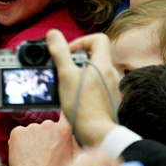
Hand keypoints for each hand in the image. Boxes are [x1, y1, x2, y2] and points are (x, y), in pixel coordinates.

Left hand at [8, 113, 77, 165]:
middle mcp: (48, 125)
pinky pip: (20, 134)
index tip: (59, 119)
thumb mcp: (73, 158)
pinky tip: (25, 154)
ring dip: (32, 139)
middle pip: (46, 126)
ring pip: (32, 130)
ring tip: (34, 155)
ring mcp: (31, 127)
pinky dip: (20, 141)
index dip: (60, 117)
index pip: (64, 114)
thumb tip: (75, 133)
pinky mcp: (17, 132)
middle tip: (45, 151)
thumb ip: (74, 141)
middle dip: (45, 135)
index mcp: (64, 130)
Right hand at [46, 30, 121, 145]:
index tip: (69, 52)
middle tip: (64, 68)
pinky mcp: (109, 98)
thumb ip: (60, 53)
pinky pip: (98, 84)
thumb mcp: (66, 75)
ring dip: (81, 72)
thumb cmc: (81, 104)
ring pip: (96, 70)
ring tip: (68, 83)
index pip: (98, 39)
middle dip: (78, 58)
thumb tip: (53, 34)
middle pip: (96, 55)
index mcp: (103, 64)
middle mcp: (111, 73)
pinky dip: (87, 85)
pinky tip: (76, 95)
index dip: (82, 41)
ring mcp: (112, 86)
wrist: (96, 132)